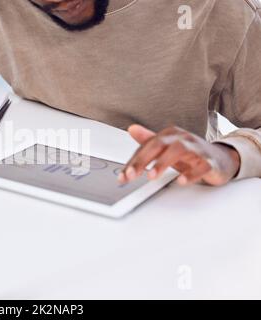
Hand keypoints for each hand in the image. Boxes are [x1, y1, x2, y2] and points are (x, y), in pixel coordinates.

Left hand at [118, 125, 240, 186]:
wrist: (221, 159)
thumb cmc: (190, 154)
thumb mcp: (166, 148)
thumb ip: (148, 141)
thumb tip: (131, 129)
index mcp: (169, 134)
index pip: (147, 146)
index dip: (133, 161)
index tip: (123, 175)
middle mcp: (182, 138)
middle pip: (159, 145)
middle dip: (143, 160)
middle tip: (131, 175)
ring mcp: (197, 148)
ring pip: (179, 151)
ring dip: (163, 163)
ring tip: (151, 176)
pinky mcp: (210, 161)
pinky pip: (202, 165)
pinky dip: (191, 173)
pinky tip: (181, 181)